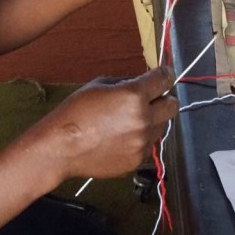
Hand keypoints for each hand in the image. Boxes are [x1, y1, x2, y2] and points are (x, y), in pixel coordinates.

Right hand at [47, 68, 178, 180]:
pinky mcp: (137, 160)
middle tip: (152, 98)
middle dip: (164, 99)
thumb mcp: (99, 85)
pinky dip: (141, 139)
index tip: (164, 74)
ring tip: (130, 121)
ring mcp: (142, 142)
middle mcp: (144, 119)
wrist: (61, 147)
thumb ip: (125, 83)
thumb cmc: (76, 111)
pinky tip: (122, 138)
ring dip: (153, 120)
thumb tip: (141, 83)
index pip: (165, 79)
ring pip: (162, 127)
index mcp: (134, 96)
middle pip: (173, 106)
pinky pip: (148, 145)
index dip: (165, 74)